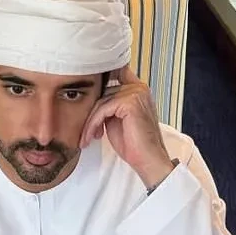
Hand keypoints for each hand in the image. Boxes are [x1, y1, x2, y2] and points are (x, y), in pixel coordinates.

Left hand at [80, 66, 175, 190]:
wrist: (148, 160)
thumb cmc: (134, 144)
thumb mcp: (116, 120)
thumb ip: (108, 106)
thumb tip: (92, 100)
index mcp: (138, 90)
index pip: (116, 74)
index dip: (101, 79)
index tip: (87, 88)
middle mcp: (139, 88)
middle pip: (104, 92)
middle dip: (92, 113)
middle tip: (87, 132)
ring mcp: (136, 93)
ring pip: (101, 101)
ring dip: (90, 122)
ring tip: (88, 137)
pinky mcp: (130, 103)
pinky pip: (103, 109)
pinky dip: (93, 124)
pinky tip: (91, 137)